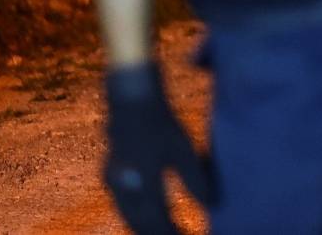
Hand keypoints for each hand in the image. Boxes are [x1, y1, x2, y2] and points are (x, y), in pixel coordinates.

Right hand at [103, 64, 214, 234]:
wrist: (131, 99)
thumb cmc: (161, 123)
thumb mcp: (183, 150)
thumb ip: (195, 180)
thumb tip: (211, 206)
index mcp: (143, 182)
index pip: (159, 223)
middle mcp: (124, 187)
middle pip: (141, 225)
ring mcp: (113, 183)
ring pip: (130, 218)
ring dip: (148, 229)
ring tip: (170, 232)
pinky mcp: (110, 176)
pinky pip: (124, 206)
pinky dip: (138, 217)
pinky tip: (153, 217)